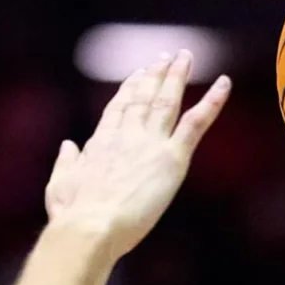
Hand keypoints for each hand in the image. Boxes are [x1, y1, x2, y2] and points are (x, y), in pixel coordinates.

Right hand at [45, 51, 231, 255]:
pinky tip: (224, 83)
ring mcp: (150, 143)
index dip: (129, 89)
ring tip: (186, 57)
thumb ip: (66, 162)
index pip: (119, 108)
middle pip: (144, 97)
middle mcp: (126, 135)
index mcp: (101, 143)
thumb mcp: (60, 185)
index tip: (137, 74)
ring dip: (178, 77)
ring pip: (167, 101)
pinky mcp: (171, 158)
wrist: (89, 227)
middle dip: (156, 75)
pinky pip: (196, 123)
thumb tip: (67, 145)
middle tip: (166, 57)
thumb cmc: (71, 216)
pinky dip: (212, 101)